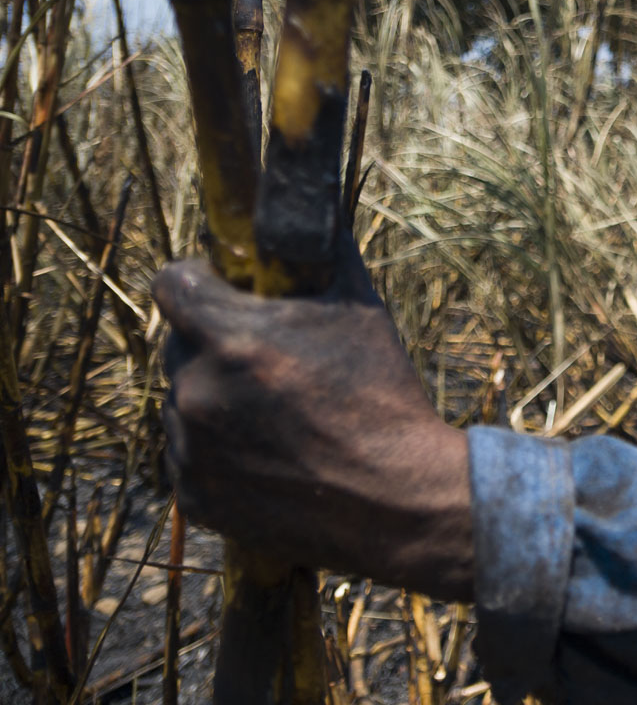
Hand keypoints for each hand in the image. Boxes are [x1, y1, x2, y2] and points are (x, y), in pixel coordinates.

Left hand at [152, 238, 473, 600]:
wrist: (398, 497)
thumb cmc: (384, 397)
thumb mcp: (362, 311)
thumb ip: (324, 253)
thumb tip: (313, 207)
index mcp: (233, 339)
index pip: (170, 282)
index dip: (197, 279)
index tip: (222, 288)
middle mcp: (199, 390)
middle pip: (178, 343)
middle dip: (213, 342)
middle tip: (266, 358)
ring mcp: (192, 447)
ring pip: (182, 401)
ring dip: (214, 398)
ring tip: (275, 414)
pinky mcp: (195, 495)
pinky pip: (189, 454)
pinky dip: (218, 450)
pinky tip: (269, 453)